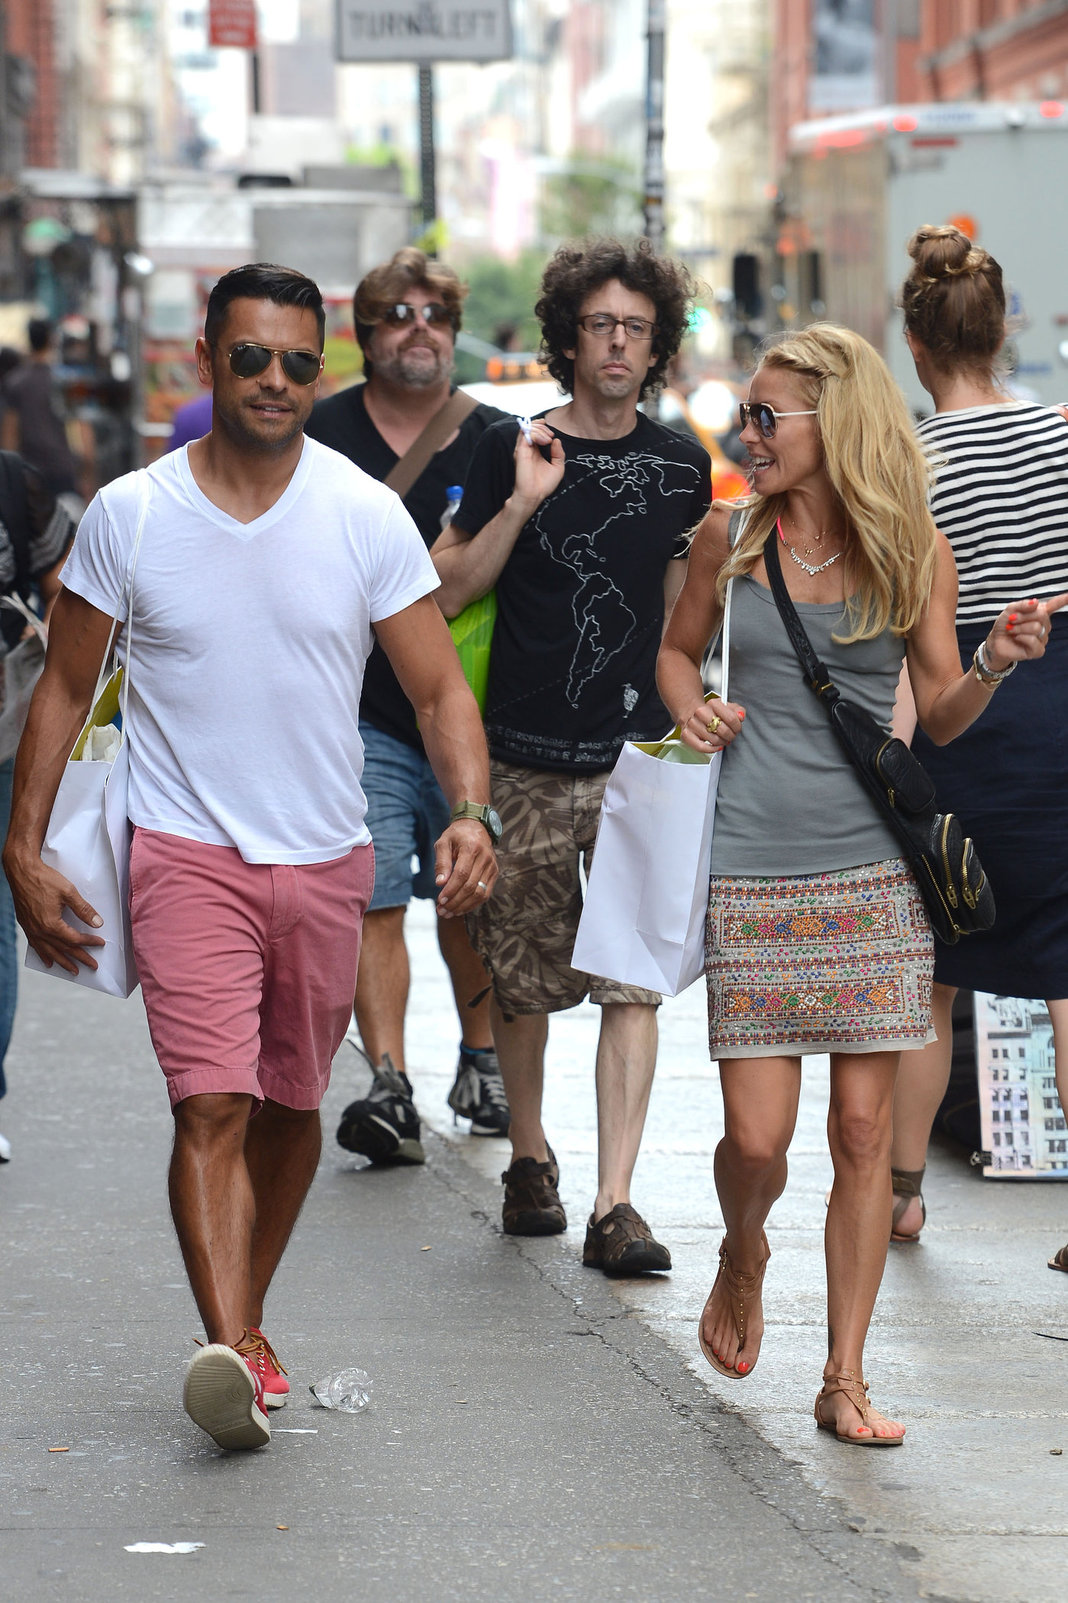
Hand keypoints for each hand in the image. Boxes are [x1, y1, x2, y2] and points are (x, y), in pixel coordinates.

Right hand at [4, 851, 104, 974]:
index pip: (75, 939)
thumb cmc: (44, 879)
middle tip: (92, 966)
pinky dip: (44, 955)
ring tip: (73, 970)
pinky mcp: (26, 925)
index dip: (89, 942)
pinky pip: (36, 946)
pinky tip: (48, 961)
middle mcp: (40, 931)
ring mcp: (31, 930)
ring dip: (62, 962)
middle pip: (64, 949)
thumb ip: (83, 909)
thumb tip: (98, 923)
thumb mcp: (68, 892)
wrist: (21, 872)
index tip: (100, 943)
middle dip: (79, 958)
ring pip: (49, 951)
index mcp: (52, 925)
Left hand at [433, 819, 498, 918]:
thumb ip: (441, 863)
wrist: (476, 827)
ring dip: (463, 906)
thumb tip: (440, 883)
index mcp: (471, 848)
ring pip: (480, 893)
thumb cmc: (456, 835)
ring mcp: (492, 866)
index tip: (440, 900)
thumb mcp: (443, 843)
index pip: (462, 874)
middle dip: (455, 901)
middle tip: (441, 911)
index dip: (451, 890)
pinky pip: (485, 893)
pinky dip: (473, 904)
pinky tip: (460, 909)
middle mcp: (485, 858)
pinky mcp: (494, 873)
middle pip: (471, 886)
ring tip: (448, 913)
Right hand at [512, 418, 564, 509]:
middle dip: (542, 427)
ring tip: (548, 439)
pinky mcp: (520, 451)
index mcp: (535, 451)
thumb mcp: (558, 467)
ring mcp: (523, 449)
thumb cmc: (543, 485)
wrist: (534, 495)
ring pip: (527, 429)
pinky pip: (526, 434)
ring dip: (540, 429)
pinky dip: (536, 433)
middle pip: (530, 427)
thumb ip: (559, 453)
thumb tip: (556, 440)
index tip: (552, 434)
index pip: (535, 432)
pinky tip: (545, 441)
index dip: (542, 427)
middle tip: (551, 435)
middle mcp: (528, 449)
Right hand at [677, 695, 745, 753]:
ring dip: (722, 743)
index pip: (731, 718)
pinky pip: (701, 747)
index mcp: (712, 703)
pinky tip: (716, 746)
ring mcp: (692, 724)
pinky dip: (711, 749)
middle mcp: (700, 712)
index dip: (737, 726)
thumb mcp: (727, 707)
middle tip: (730, 735)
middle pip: (723, 730)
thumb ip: (738, 710)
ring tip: (722, 740)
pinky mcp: (686, 735)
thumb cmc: (711, 712)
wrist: (692, 712)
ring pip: (714, 740)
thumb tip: (740, 716)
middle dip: (730, 736)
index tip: (737, 728)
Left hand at [985, 592, 1067, 669]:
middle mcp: (1044, 625)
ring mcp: (1043, 638)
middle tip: (1011, 620)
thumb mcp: (1010, 610)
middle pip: (1041, 615)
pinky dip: (1022, 638)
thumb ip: (1023, 605)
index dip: (1063, 600)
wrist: (996, 642)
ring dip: (1019, 627)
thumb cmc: (1005, 625)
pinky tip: (1016, 638)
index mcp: (1039, 613)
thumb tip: (1036, 602)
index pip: (1054, 605)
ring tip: (1011, 630)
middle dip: (1023, 616)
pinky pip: (1034, 641)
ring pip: (1036, 628)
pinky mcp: (1038, 651)